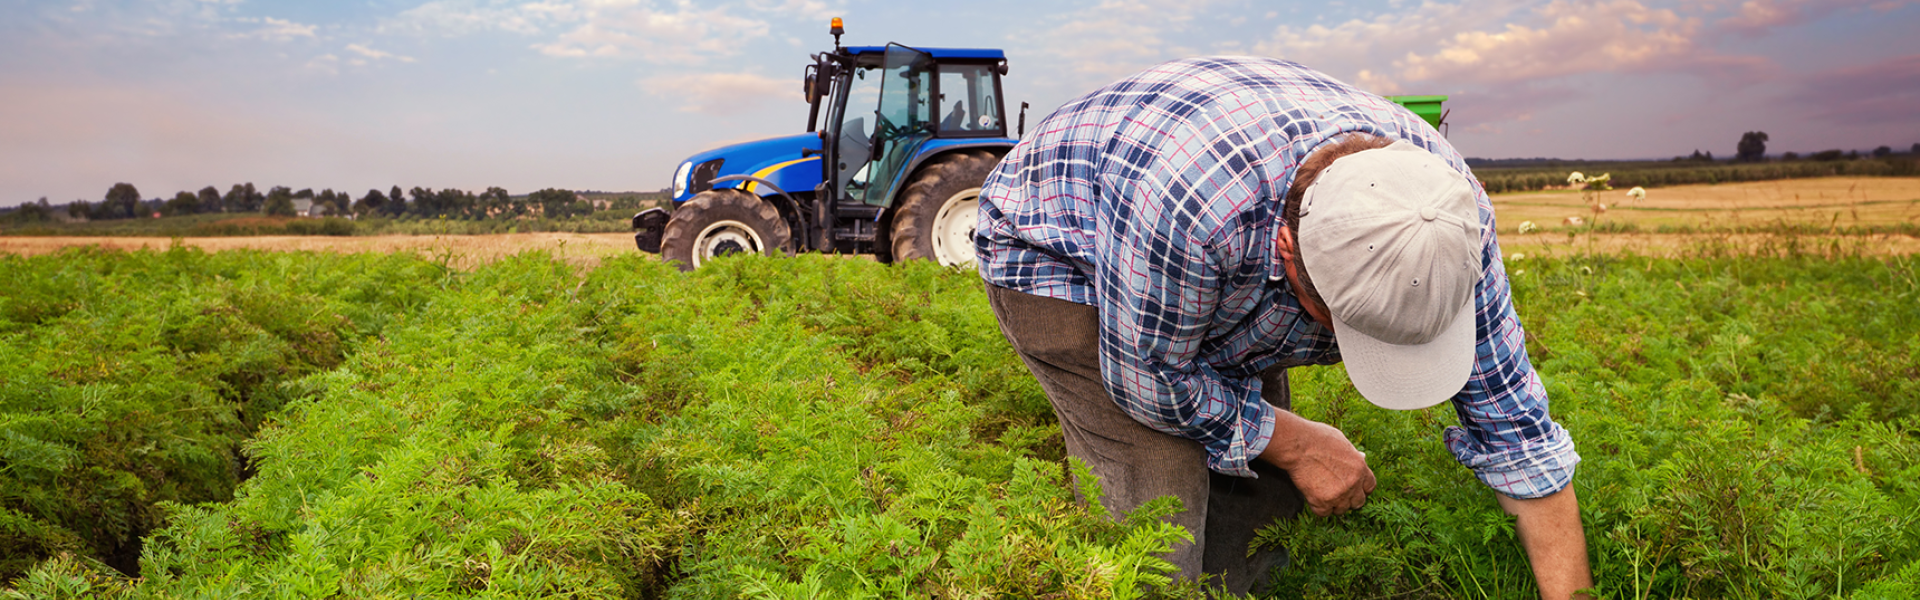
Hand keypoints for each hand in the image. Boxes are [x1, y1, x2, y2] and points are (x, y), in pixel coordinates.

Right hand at [1260, 412, 1375, 516]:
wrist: (1297, 445)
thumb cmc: (1317, 438)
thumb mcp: (1342, 441)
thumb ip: (1353, 454)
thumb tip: (1361, 457)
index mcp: (1360, 467)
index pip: (1370, 487)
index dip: (1361, 489)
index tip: (1353, 489)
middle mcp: (1353, 484)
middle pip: (1358, 502)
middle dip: (1349, 499)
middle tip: (1336, 493)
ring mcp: (1339, 495)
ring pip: (1341, 510)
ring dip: (1333, 504)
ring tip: (1322, 493)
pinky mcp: (1322, 502)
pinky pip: (1324, 513)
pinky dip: (1318, 507)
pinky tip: (1312, 496)